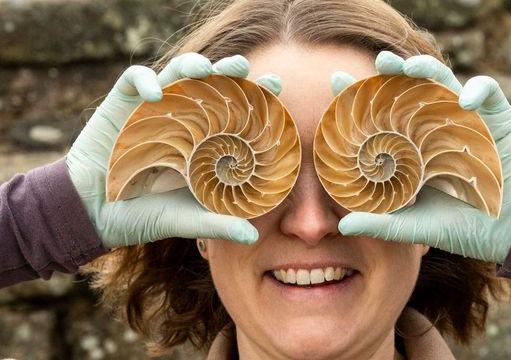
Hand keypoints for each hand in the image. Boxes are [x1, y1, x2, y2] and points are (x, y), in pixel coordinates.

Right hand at [65, 53, 281, 247]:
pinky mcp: (123, 104)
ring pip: (177, 72)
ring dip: (191, 65)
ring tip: (204, 70)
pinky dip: (145, 80)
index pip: (237, 110)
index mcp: (205, 140)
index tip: (277, 84)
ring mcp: (154, 107)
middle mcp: (185, 118)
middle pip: (212, 83)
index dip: (257, 95)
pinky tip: (155, 94)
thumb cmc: (144, 215)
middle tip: (244, 67)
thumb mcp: (187, 220)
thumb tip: (253, 239)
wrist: (94, 213)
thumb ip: (218, 224)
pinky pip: (134, 78)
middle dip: (230, 70)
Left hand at [333, 51, 510, 262]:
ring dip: (426, 69)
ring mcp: (464, 119)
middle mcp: (433, 127)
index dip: (360, 97)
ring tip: (409, 67)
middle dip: (391, 73)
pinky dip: (476, 89)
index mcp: (411, 148)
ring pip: (442, 81)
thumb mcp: (416, 227)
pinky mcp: (495, 118)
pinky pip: (486, 91)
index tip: (337, 79)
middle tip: (376, 62)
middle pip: (408, 90)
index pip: (380, 115)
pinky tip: (464, 100)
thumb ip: (380, 223)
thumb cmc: (463, 227)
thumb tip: (343, 225)